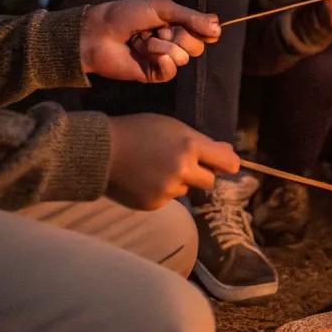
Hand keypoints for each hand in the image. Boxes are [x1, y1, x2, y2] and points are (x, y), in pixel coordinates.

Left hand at [80, 0, 220, 84]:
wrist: (98, 34)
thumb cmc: (126, 15)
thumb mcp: (161, 8)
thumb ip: (190, 17)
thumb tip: (219, 27)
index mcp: (175, 23)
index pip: (204, 29)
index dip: (201, 27)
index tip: (188, 22)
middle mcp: (173, 41)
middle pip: (198, 45)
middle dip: (179, 35)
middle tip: (157, 29)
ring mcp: (164, 58)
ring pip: (184, 57)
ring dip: (163, 45)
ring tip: (142, 40)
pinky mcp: (154, 74)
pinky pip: (171, 70)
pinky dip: (159, 59)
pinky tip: (144, 53)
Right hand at [106, 115, 239, 208]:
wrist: (102, 152)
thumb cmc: (139, 131)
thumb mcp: (173, 127)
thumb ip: (202, 142)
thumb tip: (229, 153)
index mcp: (189, 146)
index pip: (228, 164)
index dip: (228, 164)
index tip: (225, 164)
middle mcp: (182, 170)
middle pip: (210, 181)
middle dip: (201, 173)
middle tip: (183, 162)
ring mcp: (168, 189)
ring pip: (186, 189)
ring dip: (179, 181)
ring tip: (155, 167)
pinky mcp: (155, 204)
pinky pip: (168, 198)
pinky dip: (161, 191)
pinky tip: (145, 178)